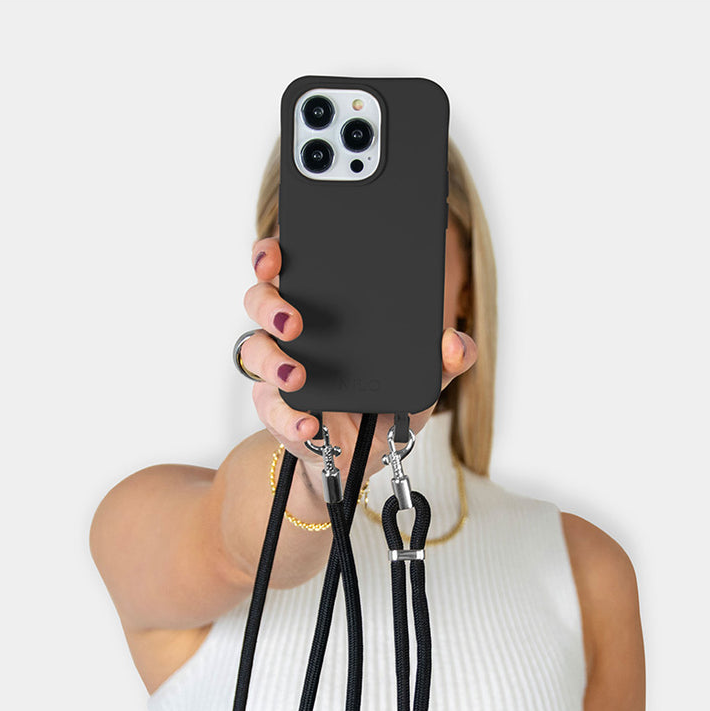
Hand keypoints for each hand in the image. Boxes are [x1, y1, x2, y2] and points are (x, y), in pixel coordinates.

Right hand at [240, 236, 476, 498]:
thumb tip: (455, 343)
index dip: (272, 253)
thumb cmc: (386, 405)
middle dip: (270, 305)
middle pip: (259, 300)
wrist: (367, 456)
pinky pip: (270, 409)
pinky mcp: (276, 410)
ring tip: (298, 376)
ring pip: (254, 351)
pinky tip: (310, 425)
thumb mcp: (421, 380)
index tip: (276, 255)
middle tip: (294, 322)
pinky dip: (288, 418)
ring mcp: (279, 370)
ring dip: (273, 360)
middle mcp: (293, 333)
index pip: (288, 267)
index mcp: (324, 309)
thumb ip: (444, 360)